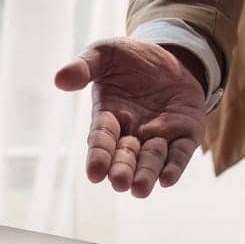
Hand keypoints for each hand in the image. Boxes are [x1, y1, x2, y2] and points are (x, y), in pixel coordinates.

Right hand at [54, 38, 205, 196]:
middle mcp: (132, 134)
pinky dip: (174, 167)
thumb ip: (84, 66)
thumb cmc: (131, 59)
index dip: (99, 156)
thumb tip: (59, 80)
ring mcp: (159, 137)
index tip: (94, 173)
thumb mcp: (106, 54)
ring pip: (151, 162)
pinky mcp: (185, 135)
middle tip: (119, 182)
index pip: (101, 140)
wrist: (172, 57)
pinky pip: (179, 155)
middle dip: (122, 170)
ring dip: (146, 175)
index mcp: (109, 117)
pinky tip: (167, 180)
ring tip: (139, 189)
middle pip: (125, 157)